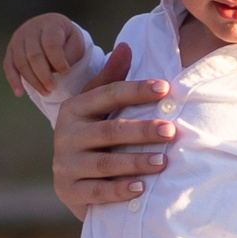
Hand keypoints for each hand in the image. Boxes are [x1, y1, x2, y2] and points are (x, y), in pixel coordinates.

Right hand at [4, 13, 87, 98]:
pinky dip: (13, 81)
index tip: (66, 72)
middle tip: (53, 88)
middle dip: (44, 75)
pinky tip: (19, 93)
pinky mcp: (11, 49)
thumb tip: (55, 70)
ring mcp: (18, 38)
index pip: (51, 44)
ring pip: (21, 62)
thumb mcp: (76, 43)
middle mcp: (31, 28)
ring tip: (46, 92)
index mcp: (50, 23)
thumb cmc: (67, 40)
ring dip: (32, 80)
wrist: (53, 31)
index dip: (58, 60)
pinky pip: (8, 66)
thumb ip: (69, 55)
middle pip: (34, 55)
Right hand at [48, 43, 178, 215]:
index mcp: (74, 108)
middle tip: (171, 130)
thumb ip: (110, 79)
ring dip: (135, 162)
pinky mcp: (68, 190)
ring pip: (104, 163)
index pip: (108, 95)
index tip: (166, 88)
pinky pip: (97, 192)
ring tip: (164, 161)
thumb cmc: (93, 136)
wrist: (72, 180)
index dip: (137, 90)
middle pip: (109, 130)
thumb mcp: (96, 107)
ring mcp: (65, 164)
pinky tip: (142, 188)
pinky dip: (120, 190)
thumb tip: (125, 45)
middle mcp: (65, 134)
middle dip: (142, 130)